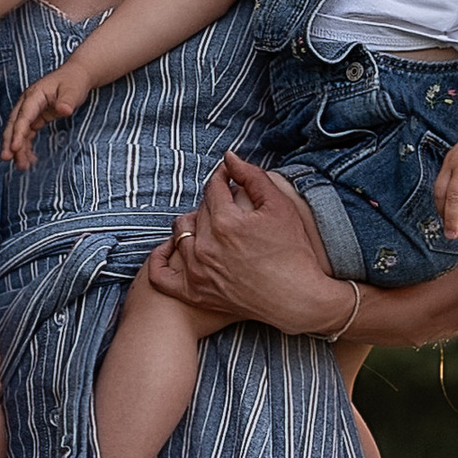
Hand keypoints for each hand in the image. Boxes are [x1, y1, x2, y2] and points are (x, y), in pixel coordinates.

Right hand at [1, 60, 90, 170]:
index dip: (18, 132)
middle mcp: (28, 103)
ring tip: (21, 166)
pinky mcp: (35, 117)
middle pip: (14, 124)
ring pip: (19, 131)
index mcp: (34, 95)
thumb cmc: (74, 81)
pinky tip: (29, 159)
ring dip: (18, 148)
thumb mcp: (72, 91)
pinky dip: (26, 146)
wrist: (76, 75)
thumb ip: (67, 101)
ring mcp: (30, 110)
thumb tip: (64, 110)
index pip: (23, 116)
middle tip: (6, 158)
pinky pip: (27, 133)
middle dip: (10, 142)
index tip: (15, 147)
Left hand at [145, 156, 349, 331]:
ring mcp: (197, 271)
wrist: (298, 300)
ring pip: (180, 234)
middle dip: (215, 202)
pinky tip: (170, 248)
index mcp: (226, 222)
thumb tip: (229, 157)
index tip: (231, 179)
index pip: (214, 188)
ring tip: (212, 225)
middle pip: (200, 209)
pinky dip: (160, 259)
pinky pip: (161, 274)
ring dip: (194, 224)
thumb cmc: (294, 253)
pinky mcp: (194, 293)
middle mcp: (206, 246)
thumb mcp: (279, 207)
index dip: (224, 178)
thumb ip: (253, 177)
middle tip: (233, 207)